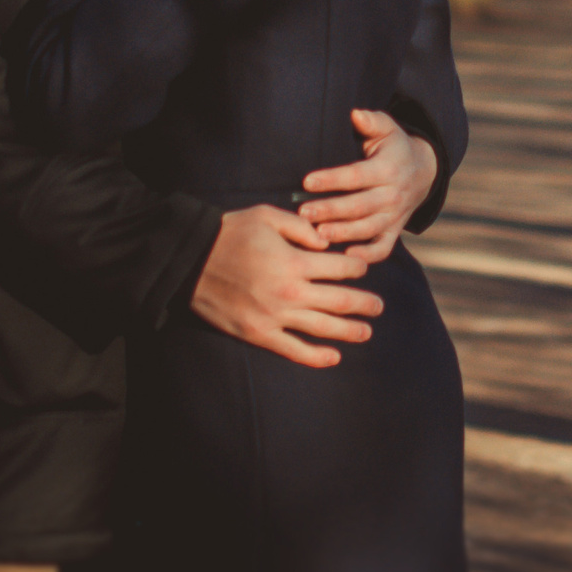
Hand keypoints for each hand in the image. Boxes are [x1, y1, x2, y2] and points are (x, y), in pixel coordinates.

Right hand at [190, 204, 381, 368]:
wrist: (191, 261)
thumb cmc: (231, 233)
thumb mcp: (268, 215)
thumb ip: (302, 227)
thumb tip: (328, 243)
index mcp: (295, 261)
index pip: (342, 268)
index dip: (358, 267)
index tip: (364, 268)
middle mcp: (290, 293)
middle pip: (341, 301)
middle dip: (365, 304)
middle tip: (379, 307)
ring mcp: (275, 317)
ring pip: (324, 329)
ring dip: (350, 331)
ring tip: (367, 332)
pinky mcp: (259, 335)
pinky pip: (294, 350)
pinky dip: (317, 356)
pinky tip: (334, 356)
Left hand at [299, 109, 438, 262]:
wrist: (424, 171)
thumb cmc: (395, 147)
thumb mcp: (388, 129)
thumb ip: (372, 121)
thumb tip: (355, 114)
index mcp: (388, 168)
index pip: (357, 175)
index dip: (332, 178)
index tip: (307, 181)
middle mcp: (393, 194)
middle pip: (360, 206)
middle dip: (331, 210)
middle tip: (304, 213)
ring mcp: (395, 215)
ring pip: (368, 228)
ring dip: (343, 233)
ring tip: (318, 235)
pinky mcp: (394, 231)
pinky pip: (383, 247)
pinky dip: (368, 255)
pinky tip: (346, 255)